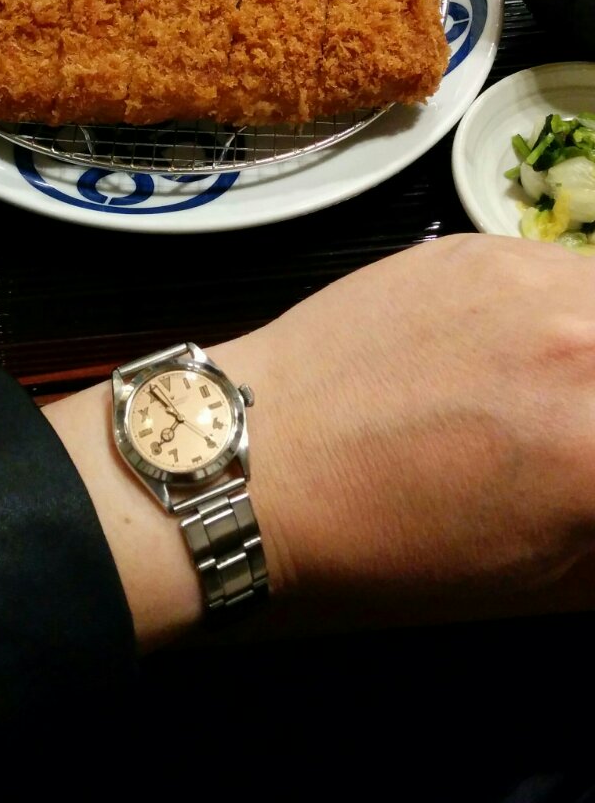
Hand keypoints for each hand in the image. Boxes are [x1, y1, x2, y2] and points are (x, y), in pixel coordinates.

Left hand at [46, 233, 594, 646]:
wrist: (260, 459)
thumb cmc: (389, 548)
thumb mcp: (539, 576)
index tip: (585, 466)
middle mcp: (584, 341)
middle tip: (573, 427)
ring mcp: (527, 277)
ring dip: (593, 343)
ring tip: (558, 382)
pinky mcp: (474, 244)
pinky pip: (560, 267)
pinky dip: (561, 305)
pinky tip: (513, 341)